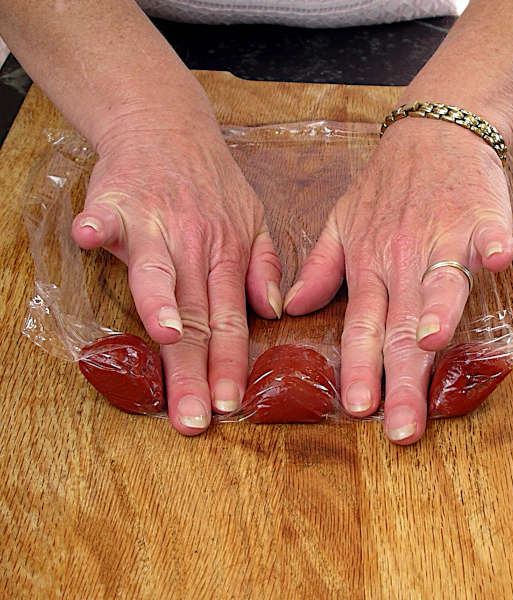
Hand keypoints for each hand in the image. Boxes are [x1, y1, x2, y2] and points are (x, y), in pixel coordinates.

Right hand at [72, 112, 281, 434]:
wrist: (169, 127)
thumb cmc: (212, 183)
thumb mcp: (254, 221)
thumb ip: (264, 268)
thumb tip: (273, 311)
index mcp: (226, 257)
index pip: (230, 322)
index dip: (230, 364)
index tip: (230, 405)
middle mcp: (194, 246)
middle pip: (195, 315)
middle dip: (195, 369)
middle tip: (193, 417)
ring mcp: (156, 224)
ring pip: (160, 272)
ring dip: (161, 302)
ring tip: (169, 339)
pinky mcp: (118, 201)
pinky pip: (106, 214)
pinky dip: (98, 225)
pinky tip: (90, 239)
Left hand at [284, 117, 512, 443]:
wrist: (429, 134)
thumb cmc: (385, 187)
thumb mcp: (340, 225)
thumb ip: (319, 269)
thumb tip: (290, 308)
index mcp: (369, 267)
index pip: (361, 327)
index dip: (359, 367)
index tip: (358, 409)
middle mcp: (400, 260)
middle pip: (400, 326)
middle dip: (400, 379)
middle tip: (402, 427)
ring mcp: (438, 237)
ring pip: (436, 286)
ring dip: (435, 313)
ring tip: (430, 349)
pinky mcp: (476, 216)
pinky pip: (483, 233)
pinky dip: (488, 246)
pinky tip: (493, 262)